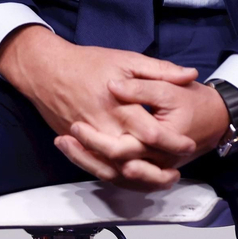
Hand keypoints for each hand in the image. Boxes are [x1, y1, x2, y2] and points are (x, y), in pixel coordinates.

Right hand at [0, 24, 198, 189]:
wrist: (47, 71)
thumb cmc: (87, 63)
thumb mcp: (127, 60)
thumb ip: (160, 70)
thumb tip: (190, 75)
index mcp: (118, 105)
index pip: (151, 132)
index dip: (172, 142)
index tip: (189, 145)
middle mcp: (104, 127)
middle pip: (134, 158)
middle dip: (158, 168)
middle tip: (177, 171)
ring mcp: (90, 140)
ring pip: (117, 169)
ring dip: (141, 178)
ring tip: (163, 178)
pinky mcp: (79, 146)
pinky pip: (101, 168)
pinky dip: (120, 176)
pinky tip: (135, 176)